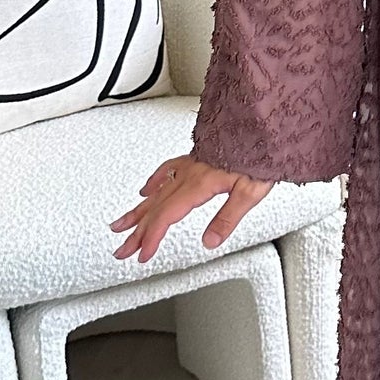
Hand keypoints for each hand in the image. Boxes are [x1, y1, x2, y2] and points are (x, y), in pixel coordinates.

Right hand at [109, 153, 274, 267]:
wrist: (260, 125)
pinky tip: (146, 190)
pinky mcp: (194, 158)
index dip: (151, 237)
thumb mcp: (250, 192)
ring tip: (119, 225)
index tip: (142, 254)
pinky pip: (166, 171)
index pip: (166, 217)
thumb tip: (209, 242)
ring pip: (156, 192)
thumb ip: (227, 218)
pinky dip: (153, 182)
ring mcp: (189, 165)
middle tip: (122, 251)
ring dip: (136, 212)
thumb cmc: (259, 155)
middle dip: (136, 232)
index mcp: (199, 184)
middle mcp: (189, 174)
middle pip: (155, 209)